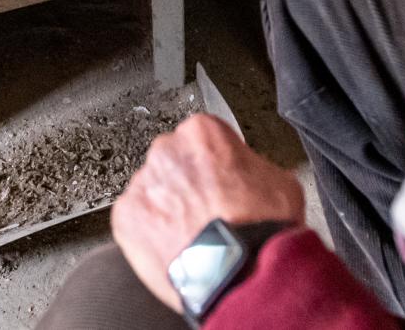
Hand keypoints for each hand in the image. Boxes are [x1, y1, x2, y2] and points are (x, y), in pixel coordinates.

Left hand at [112, 114, 305, 311]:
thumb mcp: (278, 180)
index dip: (216, 164)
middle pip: (173, 161)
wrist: (241, 272)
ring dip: (168, 209)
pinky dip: (151, 234)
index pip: (203, 138)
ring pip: (153, 192)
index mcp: (202, 132)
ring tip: (193, 236)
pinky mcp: (126, 218)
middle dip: (187, 184)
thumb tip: (247, 175)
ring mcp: (143, 185)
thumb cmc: (260, 228)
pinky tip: (176, 247)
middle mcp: (166, 151)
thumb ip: (251, 165)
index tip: (221, 181)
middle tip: (207, 211)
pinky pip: (136, 221)